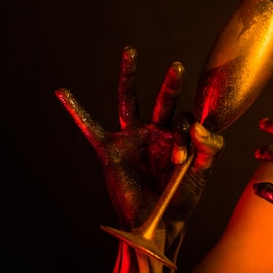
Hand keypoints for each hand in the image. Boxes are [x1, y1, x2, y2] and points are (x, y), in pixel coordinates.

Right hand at [55, 46, 223, 231]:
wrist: (157, 222)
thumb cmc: (181, 197)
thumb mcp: (201, 174)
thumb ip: (210, 149)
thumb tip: (198, 125)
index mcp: (179, 134)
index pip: (184, 119)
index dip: (183, 136)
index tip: (179, 161)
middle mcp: (156, 130)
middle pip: (164, 99)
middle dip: (171, 84)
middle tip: (178, 67)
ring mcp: (132, 137)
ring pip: (129, 100)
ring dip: (129, 76)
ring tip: (130, 51)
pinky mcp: (111, 149)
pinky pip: (90, 127)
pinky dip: (75, 110)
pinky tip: (62, 92)